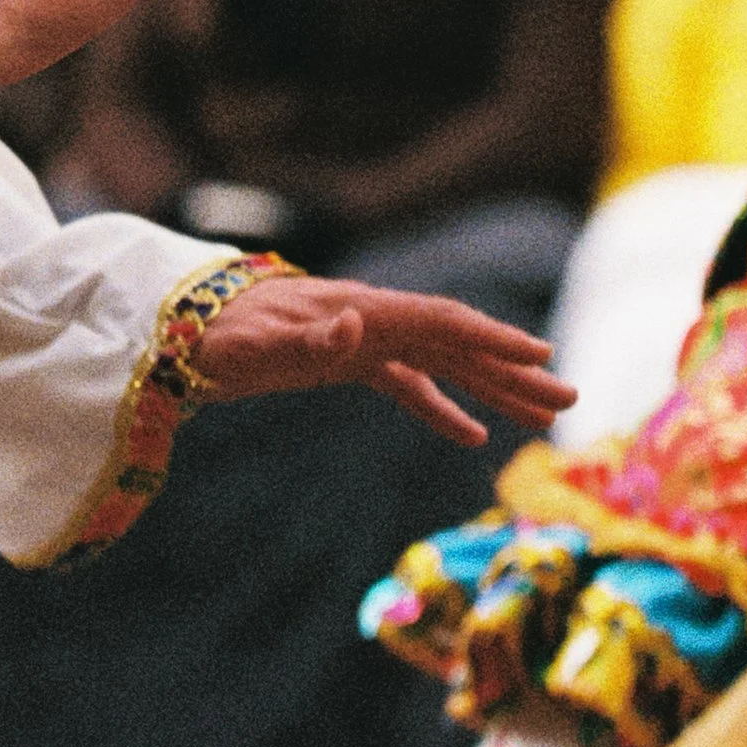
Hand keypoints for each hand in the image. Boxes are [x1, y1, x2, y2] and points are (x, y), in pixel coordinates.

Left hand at [192, 272, 574, 446]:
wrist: (177, 327)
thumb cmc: (215, 337)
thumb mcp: (255, 347)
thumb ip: (307, 341)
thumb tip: (357, 323)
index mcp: (358, 311)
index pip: (439, 323)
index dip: (490, 338)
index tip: (541, 357)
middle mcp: (369, 318)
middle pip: (454, 342)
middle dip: (511, 370)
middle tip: (569, 399)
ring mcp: (360, 337)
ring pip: (440, 362)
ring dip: (490, 389)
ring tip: (543, 418)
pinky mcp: (346, 360)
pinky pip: (408, 383)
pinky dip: (442, 407)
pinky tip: (472, 436)